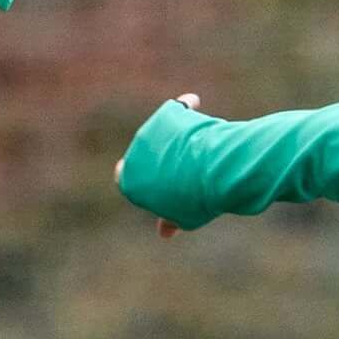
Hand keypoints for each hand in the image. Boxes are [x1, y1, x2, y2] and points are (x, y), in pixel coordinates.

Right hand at [114, 92, 197, 234]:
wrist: (211, 170)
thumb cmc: (196, 199)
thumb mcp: (183, 216)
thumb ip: (170, 219)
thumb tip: (165, 232)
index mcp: (129, 182)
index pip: (127, 176)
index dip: (145, 177)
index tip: (160, 179)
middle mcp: (134, 154)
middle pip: (147, 152)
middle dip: (162, 155)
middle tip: (187, 164)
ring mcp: (150, 131)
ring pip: (164, 130)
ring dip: (177, 133)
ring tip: (199, 143)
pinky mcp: (167, 113)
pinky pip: (178, 107)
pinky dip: (187, 107)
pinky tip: (197, 105)